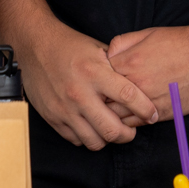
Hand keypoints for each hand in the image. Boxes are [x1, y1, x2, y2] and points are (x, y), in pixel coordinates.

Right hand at [15, 17, 157, 150]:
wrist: (36, 46)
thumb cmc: (71, 46)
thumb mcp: (99, 48)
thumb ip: (119, 66)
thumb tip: (142, 81)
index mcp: (95, 73)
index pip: (129, 97)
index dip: (145, 109)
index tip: (152, 114)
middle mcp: (80, 94)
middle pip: (112, 130)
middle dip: (128, 135)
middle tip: (132, 130)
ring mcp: (65, 109)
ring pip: (94, 141)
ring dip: (108, 139)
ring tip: (112, 130)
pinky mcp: (53, 118)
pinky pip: (76, 140)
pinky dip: (88, 137)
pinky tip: (92, 127)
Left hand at [107, 25, 188, 122]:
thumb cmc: (180, 42)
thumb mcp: (148, 33)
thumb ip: (123, 42)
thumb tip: (106, 54)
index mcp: (129, 62)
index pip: (99, 77)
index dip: (97, 79)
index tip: (99, 81)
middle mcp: (136, 83)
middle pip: (104, 100)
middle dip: (100, 99)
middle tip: (101, 99)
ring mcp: (148, 100)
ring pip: (118, 116)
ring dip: (113, 114)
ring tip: (113, 111)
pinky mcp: (162, 113)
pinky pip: (136, 123)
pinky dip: (130, 122)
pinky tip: (130, 116)